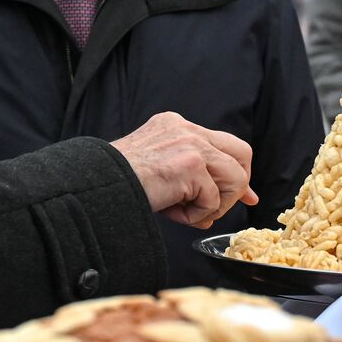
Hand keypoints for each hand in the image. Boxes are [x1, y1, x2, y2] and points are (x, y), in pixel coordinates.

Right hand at [111, 112, 258, 229]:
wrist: (97, 184)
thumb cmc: (118, 183)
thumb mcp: (160, 171)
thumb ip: (191, 179)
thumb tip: (220, 205)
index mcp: (176, 126)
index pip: (224, 144)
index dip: (237, 171)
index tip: (244, 194)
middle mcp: (187, 129)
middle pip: (241, 152)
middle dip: (239, 185)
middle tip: (229, 206)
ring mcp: (191, 145)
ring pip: (234, 178)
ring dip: (216, 205)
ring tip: (190, 214)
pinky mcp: (191, 165)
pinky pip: (212, 200)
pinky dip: (196, 215)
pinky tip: (173, 213)